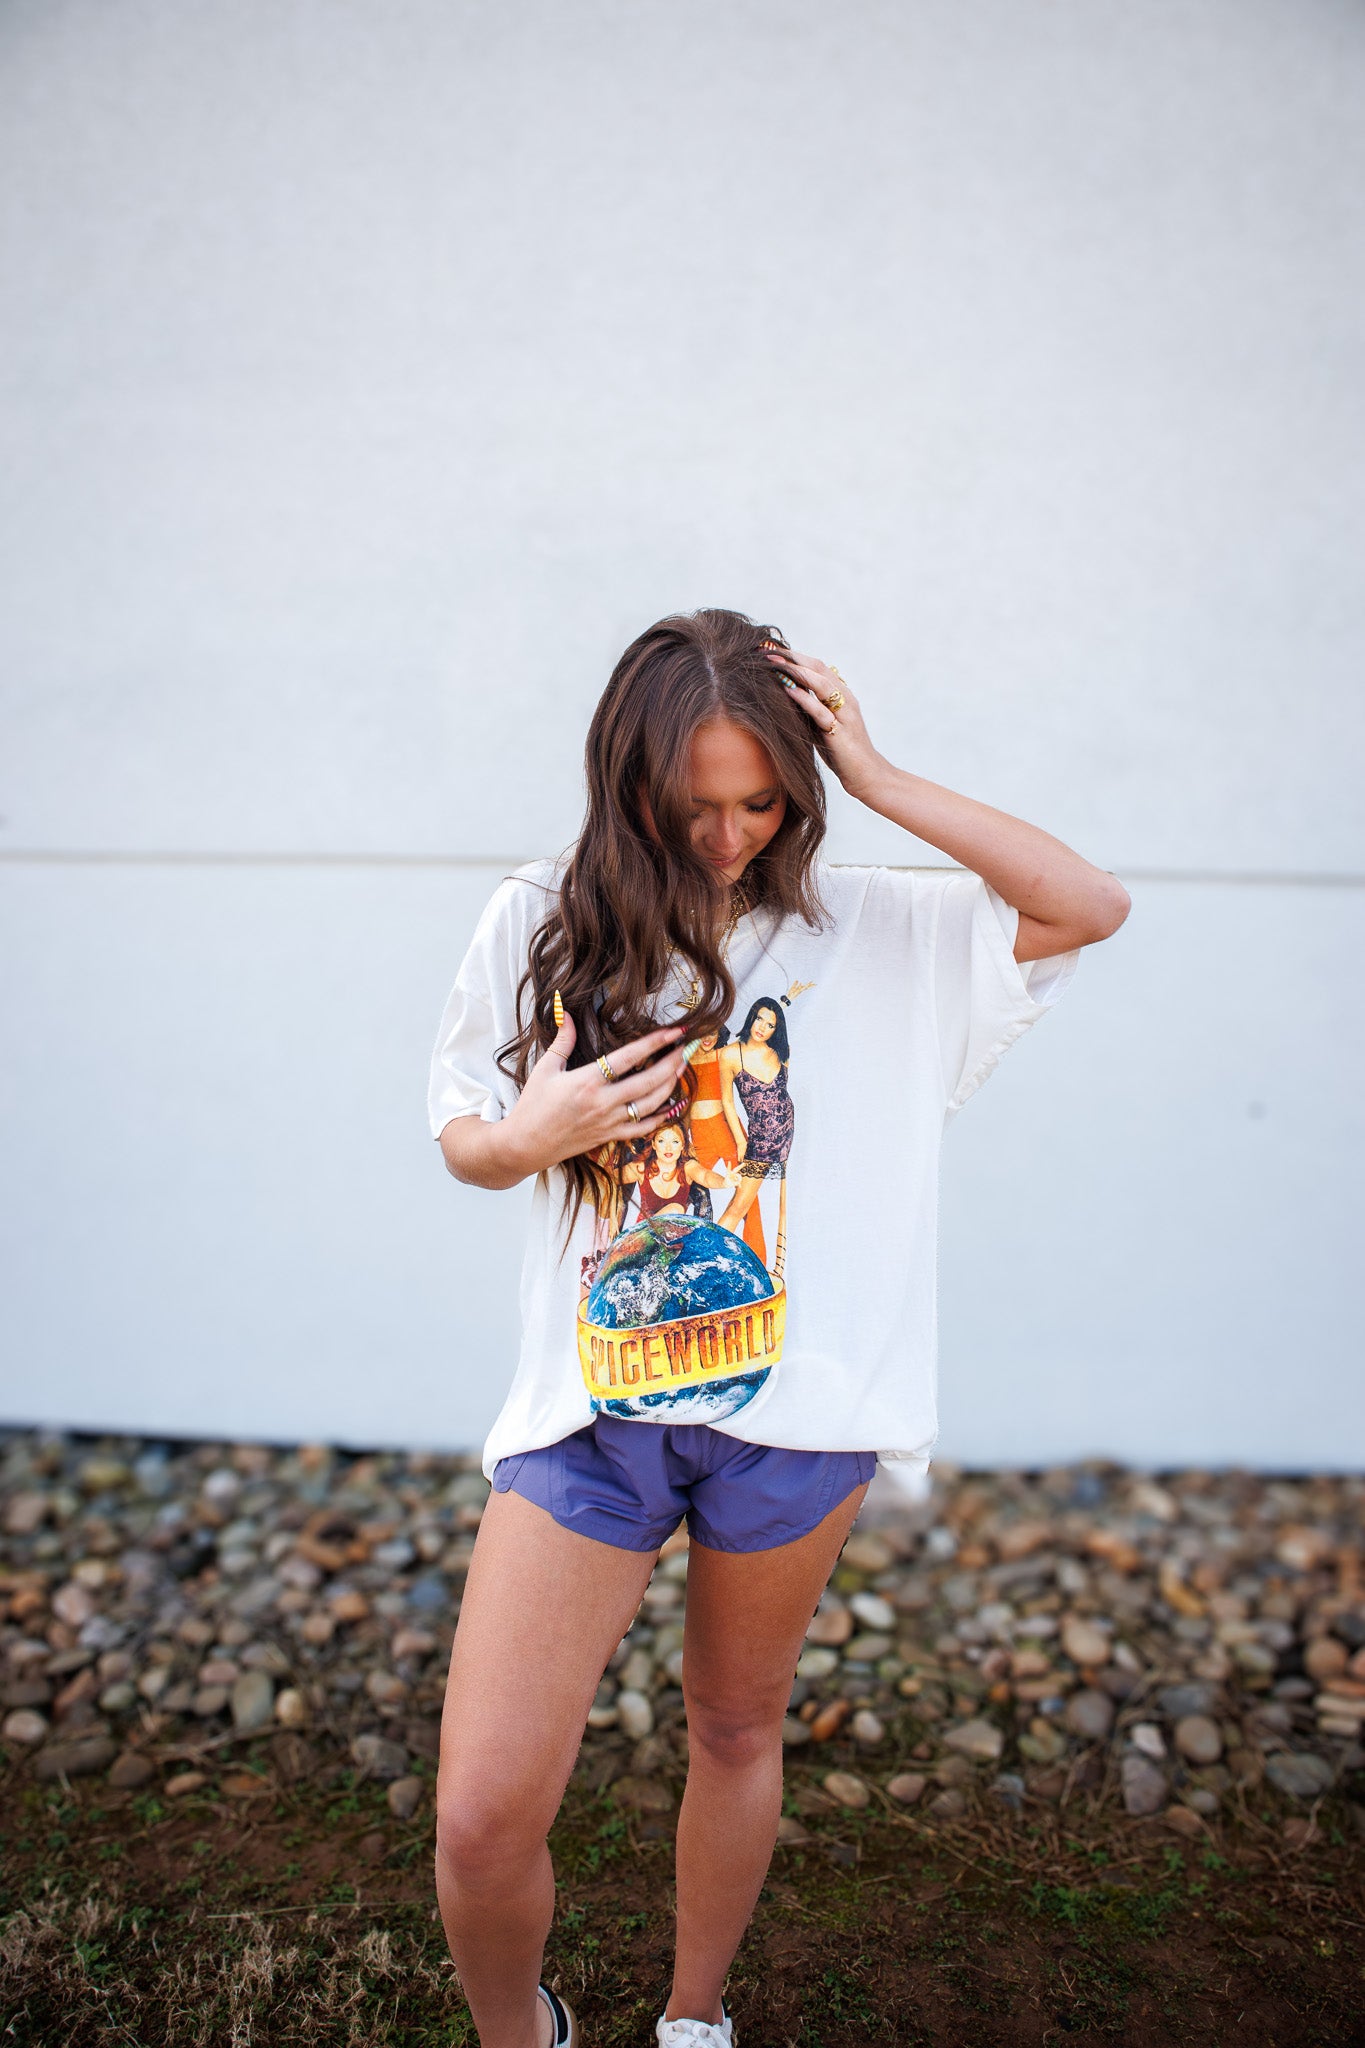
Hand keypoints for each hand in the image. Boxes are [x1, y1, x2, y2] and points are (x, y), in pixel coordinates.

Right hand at [506, 1010, 687, 1175]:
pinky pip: (642, 1128)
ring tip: (681, 1068)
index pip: (629, 1057)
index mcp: (587, 1081)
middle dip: (672, 1062)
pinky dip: (660, 1118)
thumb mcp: (545, 1068)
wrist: (525, 1145)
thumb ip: (562, 1040)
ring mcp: (609, 1122)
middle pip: (649, 1081)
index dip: (655, 1042)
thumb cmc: (532, 1106)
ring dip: (670, 1085)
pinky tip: (672, 1106)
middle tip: (686, 1047)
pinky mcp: (609, 1136)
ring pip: (650, 1104)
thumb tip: (565, 1012)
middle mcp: (603, 1102)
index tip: (673, 1031)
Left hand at [762, 644, 887, 801]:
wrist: (866, 775)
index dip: (795, 656)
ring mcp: (844, 714)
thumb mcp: (822, 725)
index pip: (817, 666)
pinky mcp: (839, 733)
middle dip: (792, 657)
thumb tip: (783, 695)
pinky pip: (820, 711)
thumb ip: (809, 709)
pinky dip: (803, 698)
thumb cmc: (842, 752)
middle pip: (818, 668)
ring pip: (822, 684)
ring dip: (796, 671)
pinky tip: (786, 690)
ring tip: (773, 663)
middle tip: (767, 649)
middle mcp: (845, 699)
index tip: (771, 649)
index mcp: (841, 694)